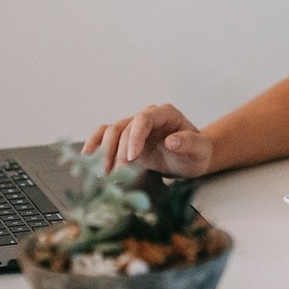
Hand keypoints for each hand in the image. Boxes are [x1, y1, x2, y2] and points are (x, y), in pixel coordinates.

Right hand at [81, 103, 212, 176]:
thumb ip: (189, 143)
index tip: (131, 157)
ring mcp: (134, 127)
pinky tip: (88, 158)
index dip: (135, 136)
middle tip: (118, 175)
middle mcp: (147, 117)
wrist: (190, 160)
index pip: (144, 119)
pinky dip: (95, 145)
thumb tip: (172, 141)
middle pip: (124, 127)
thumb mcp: (200, 150)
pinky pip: (105, 136)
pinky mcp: (125, 139)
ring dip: (105, 152)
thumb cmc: (196, 153)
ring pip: (111, 132)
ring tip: (104, 174)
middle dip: (118, 152)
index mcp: (166, 113)